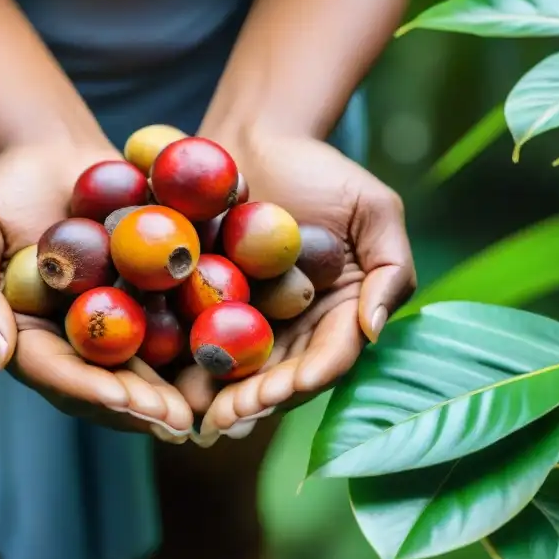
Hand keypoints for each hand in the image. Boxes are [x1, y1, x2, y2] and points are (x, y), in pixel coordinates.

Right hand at [0, 144, 192, 442]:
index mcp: (27, 334)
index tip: (119, 400)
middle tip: (173, 421)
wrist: (56, 152)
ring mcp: (112, 323)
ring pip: (143, 369)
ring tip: (201, 408)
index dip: (87, 389)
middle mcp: (71, 339)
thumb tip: (0, 353)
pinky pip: (172, 328)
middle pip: (105, 383)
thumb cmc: (2, 188)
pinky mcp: (147, 300)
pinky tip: (225, 363)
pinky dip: (195, 347)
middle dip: (138, 406)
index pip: (54, 373)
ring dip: (171, 393)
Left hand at [178, 133, 415, 446]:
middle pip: (278, 378)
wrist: (253, 138)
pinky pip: (195, 341)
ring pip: (236, 372)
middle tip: (227, 420)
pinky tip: (167, 384)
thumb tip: (374, 330)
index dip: (308, 379)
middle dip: (255, 403)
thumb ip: (390, 268)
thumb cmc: (321, 170)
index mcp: (338, 315)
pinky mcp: (205, 306)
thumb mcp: (373, 209)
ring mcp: (248, 321)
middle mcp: (295, 329)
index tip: (286, 390)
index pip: (329, 359)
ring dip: (217, 399)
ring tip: (195, 417)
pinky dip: (184, 365)